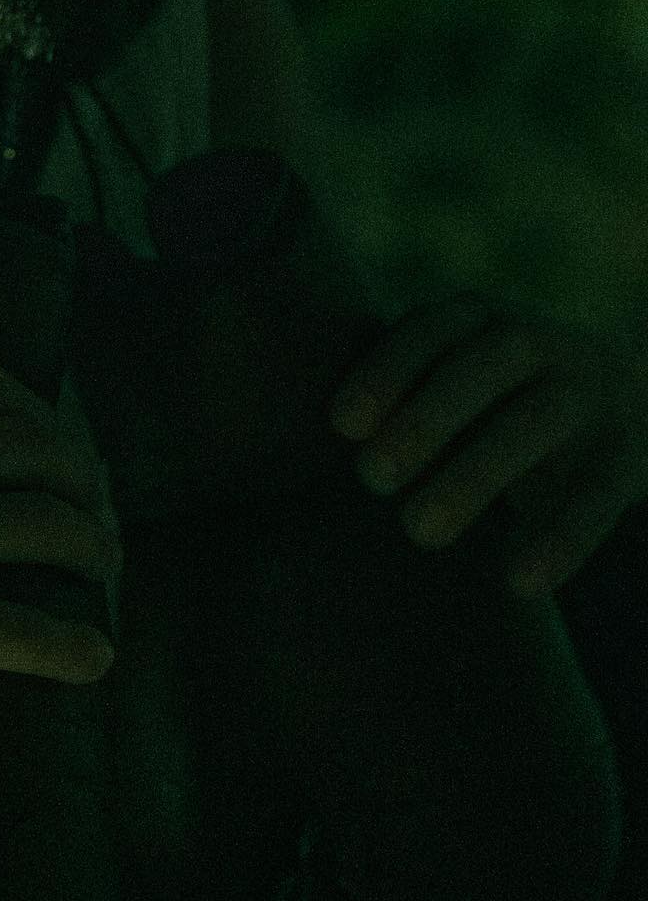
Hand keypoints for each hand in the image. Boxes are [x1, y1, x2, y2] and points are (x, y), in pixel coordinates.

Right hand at [0, 363, 120, 730]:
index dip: (48, 427)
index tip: (60, 459)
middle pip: (43, 454)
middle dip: (84, 491)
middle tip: (95, 526)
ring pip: (49, 528)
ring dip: (92, 557)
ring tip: (101, 582)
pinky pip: (23, 626)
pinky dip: (72, 642)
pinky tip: (91, 655)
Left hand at [328, 293, 646, 595]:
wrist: (625, 404)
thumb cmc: (492, 397)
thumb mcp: (448, 376)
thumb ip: (391, 392)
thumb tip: (287, 445)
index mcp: (480, 316)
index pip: (429, 331)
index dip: (385, 371)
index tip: (340, 426)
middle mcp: (540, 341)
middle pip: (481, 367)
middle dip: (424, 419)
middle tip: (370, 480)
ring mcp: (594, 392)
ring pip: (534, 424)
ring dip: (475, 476)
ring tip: (418, 532)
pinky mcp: (632, 454)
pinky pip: (597, 496)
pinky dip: (559, 540)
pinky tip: (516, 583)